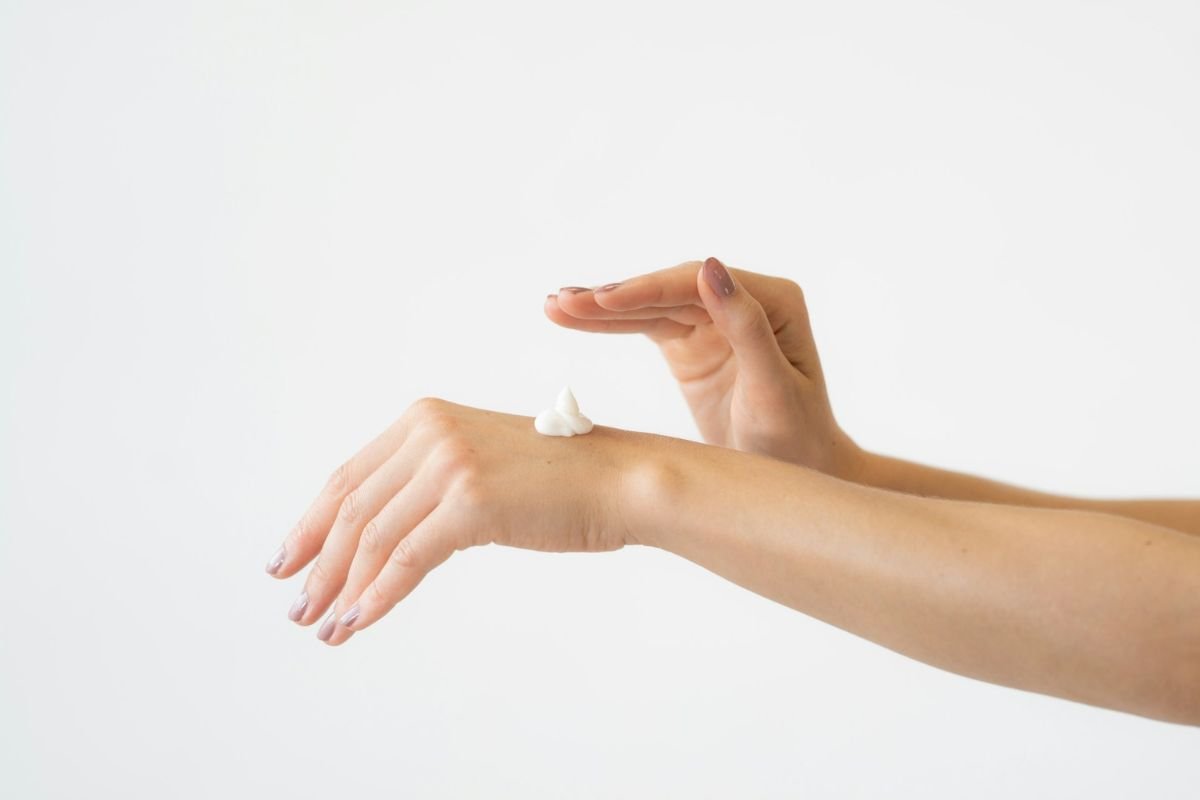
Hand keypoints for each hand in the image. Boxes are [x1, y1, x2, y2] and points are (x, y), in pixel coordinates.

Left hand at [265, 398, 649, 644]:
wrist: (619, 480)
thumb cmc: (559, 482)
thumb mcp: (480, 467)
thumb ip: (429, 485)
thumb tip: (376, 541)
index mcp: (425, 419)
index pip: (348, 477)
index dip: (310, 524)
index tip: (288, 562)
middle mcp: (430, 432)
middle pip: (352, 508)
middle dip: (318, 564)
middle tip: (300, 608)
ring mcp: (450, 464)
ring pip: (374, 537)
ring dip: (343, 588)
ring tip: (326, 626)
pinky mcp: (471, 500)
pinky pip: (407, 557)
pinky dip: (377, 595)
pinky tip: (360, 621)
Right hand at [545, 257, 859, 476]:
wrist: (796, 474)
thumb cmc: (796, 440)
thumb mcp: (773, 390)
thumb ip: (746, 327)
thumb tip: (711, 267)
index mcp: (774, 300)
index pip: (697, 285)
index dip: (647, 289)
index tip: (602, 299)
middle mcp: (742, 300)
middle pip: (667, 289)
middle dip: (614, 297)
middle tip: (562, 302)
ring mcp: (713, 319)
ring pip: (650, 305)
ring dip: (602, 306)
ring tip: (554, 305)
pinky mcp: (690, 341)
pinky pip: (644, 326)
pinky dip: (608, 324)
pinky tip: (572, 316)